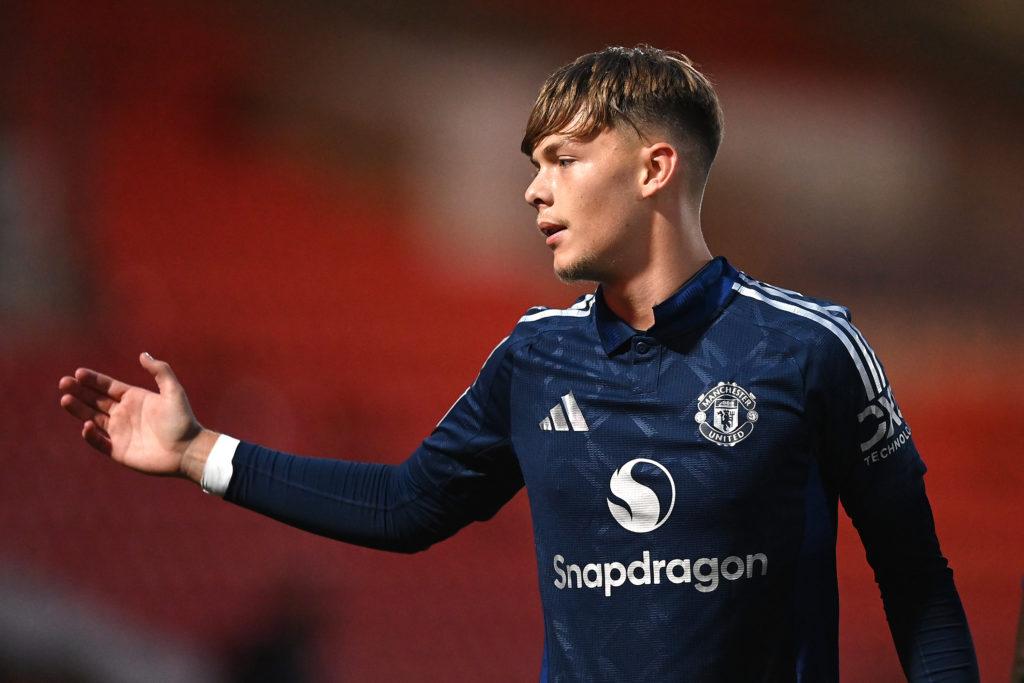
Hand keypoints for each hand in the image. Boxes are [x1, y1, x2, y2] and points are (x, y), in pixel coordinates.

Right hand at [58, 353, 215, 482]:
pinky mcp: (118, 450)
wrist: (187, 450)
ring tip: (64, 399)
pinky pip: (99, 442)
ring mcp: (120, 432)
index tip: (78, 373)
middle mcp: (124, 414)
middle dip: (79, 391)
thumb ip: (160, 372)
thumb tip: (143, 354)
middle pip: (95, 400)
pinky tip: (86, 425)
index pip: (108, 387)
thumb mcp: (174, 392)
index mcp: (134, 398)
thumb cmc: (182, 420)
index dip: (93, 380)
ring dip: (78, 409)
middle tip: (64, 382)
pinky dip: (90, 435)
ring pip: (92, 418)